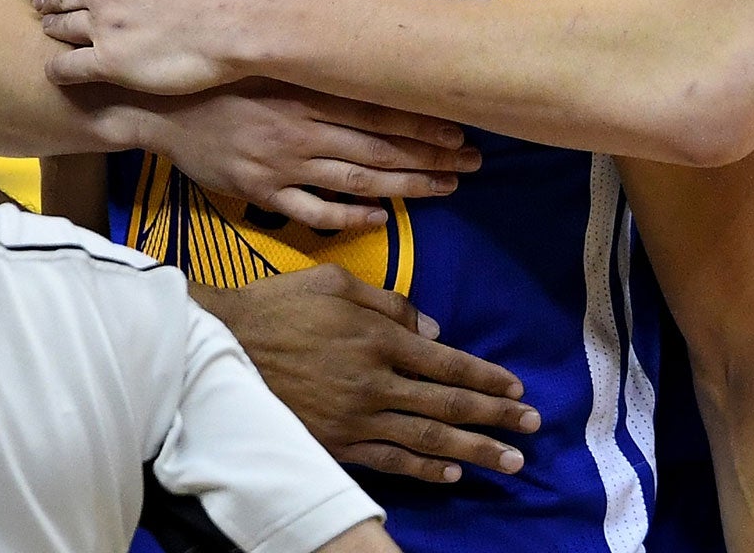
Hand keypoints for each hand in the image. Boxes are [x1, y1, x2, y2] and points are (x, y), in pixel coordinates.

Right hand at [141, 80, 477, 232]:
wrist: (153, 104)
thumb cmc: (213, 73)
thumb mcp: (261, 54)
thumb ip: (305, 55)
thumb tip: (354, 40)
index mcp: (302, 91)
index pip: (375, 109)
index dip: (421, 121)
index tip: (459, 128)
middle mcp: (298, 129)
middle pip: (377, 147)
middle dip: (430, 156)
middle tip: (472, 162)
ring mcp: (280, 164)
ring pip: (356, 181)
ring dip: (404, 186)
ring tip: (444, 188)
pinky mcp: (260, 192)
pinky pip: (314, 211)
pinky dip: (350, 217)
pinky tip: (381, 218)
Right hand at [202, 265, 539, 482]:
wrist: (221, 345)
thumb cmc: (277, 304)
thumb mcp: (332, 280)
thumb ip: (386, 302)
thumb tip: (432, 328)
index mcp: (376, 338)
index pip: (446, 362)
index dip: (485, 376)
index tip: (516, 387)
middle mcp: (373, 382)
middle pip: (447, 404)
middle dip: (495, 416)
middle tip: (532, 427)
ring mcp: (355, 418)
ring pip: (426, 438)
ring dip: (473, 450)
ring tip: (509, 461)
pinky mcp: (335, 442)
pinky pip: (389, 461)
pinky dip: (424, 469)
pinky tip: (451, 473)